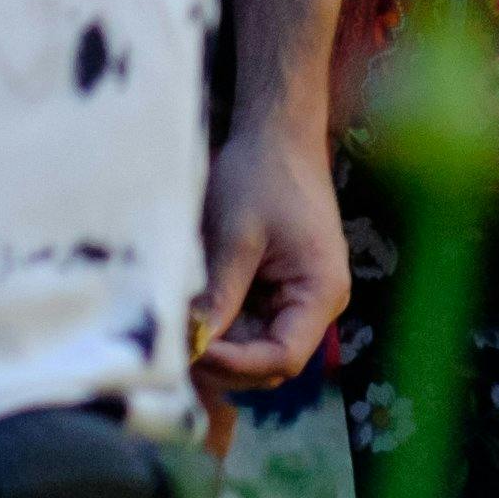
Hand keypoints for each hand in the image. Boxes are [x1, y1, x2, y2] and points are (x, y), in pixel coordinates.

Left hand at [191, 117, 349, 392]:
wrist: (277, 133)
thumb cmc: (262, 175)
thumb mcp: (236, 238)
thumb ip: (220, 297)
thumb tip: (193, 348)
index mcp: (321, 291)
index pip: (283, 357)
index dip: (237, 364)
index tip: (193, 349)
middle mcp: (318, 302)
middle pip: (271, 361)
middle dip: (225, 361)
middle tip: (177, 345)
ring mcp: (300, 296)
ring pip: (257, 346)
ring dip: (220, 344)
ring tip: (180, 328)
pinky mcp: (281, 287)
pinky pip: (252, 323)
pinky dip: (222, 324)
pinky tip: (193, 310)